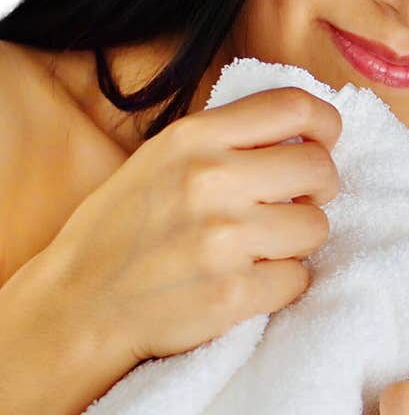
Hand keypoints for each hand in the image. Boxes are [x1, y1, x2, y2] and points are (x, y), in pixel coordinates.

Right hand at [41, 86, 341, 364]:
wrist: (77, 307)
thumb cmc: (124, 231)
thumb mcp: (161, 160)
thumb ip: (225, 140)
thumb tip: (302, 132)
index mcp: (192, 138)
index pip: (292, 107)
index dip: (324, 123)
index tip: (324, 142)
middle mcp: (209, 180)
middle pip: (320, 168)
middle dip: (319, 190)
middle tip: (296, 204)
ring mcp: (221, 238)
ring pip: (317, 227)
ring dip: (298, 242)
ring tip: (260, 247)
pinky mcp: (232, 293)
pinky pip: (299, 279)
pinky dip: (282, 284)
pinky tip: (247, 281)